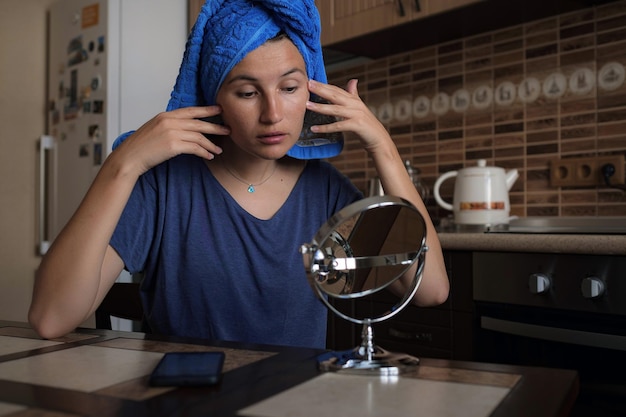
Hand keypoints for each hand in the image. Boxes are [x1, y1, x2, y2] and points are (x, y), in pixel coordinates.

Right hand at [112, 106, 228, 175]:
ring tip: (219, 150)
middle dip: (215, 127)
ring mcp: (172, 133)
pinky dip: (204, 152)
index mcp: (166, 116)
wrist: (129, 157)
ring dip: (211, 144)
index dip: (207, 110)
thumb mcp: (154, 129)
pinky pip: (195, 148)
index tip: (219, 110)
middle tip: (228, 130)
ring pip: (199, 137)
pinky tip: (209, 156)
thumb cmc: (140, 146)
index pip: (191, 111)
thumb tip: (185, 129)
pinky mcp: (173, 145)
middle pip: (199, 123)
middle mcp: (170, 121)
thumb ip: (169, 125)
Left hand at [306, 79, 390, 153]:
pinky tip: (315, 129)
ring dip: (321, 107)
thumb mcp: (360, 107)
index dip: (324, 85)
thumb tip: (353, 80)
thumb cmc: (367, 125)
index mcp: (354, 100)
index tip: (311, 81)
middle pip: (335, 95)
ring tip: (307, 105)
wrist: (379, 139)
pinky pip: (338, 126)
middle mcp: (355, 105)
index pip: (337, 89)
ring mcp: (356, 115)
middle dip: (321, 90)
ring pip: (335, 109)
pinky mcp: (357, 125)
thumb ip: (354, 94)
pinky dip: (326, 127)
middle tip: (308, 84)